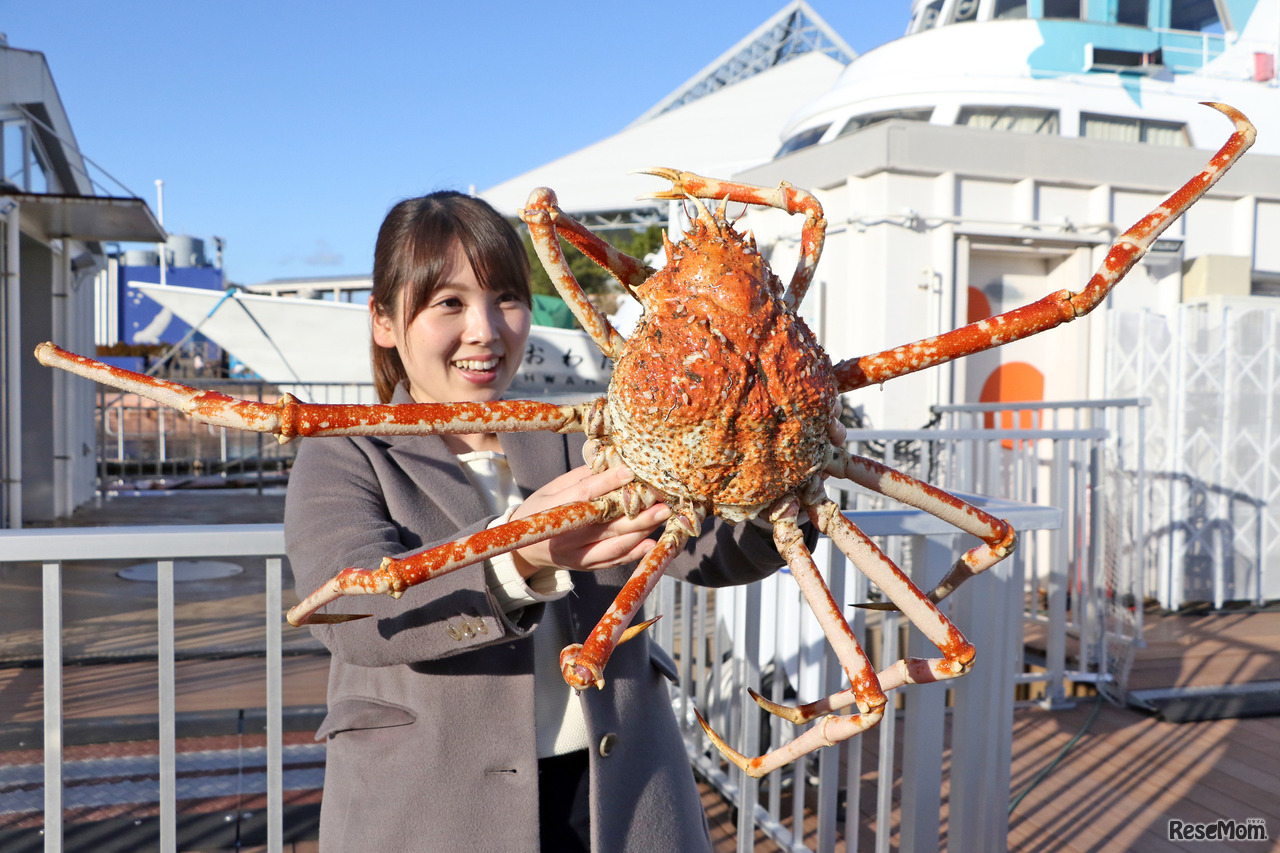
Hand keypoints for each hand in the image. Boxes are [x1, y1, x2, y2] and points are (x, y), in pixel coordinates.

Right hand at [510, 465, 670, 576]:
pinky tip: (653, 544)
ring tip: (663, 516)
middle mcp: (565, 536)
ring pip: (614, 545)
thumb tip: (613, 461)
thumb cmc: (543, 509)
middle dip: (637, 513)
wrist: (525, 548)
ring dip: (641, 532)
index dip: (608, 483)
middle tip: (663, 501)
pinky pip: (613, 561)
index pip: (585, 495)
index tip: (632, 471)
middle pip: (605, 524)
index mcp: (553, 510)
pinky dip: (634, 554)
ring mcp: (575, 554)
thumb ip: (581, 477)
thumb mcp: (553, 488)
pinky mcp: (585, 566)